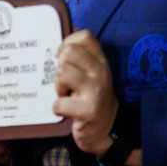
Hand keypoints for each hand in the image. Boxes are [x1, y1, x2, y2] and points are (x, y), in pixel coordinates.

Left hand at [52, 31, 120, 157]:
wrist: (108, 130)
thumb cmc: (93, 98)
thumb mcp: (92, 73)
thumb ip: (81, 55)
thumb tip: (64, 34)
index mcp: (101, 61)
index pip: (85, 36)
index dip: (67, 43)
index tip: (62, 57)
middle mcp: (100, 72)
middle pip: (69, 52)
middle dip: (59, 65)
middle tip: (65, 81)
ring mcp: (95, 91)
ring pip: (61, 73)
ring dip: (57, 86)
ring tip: (66, 95)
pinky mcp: (87, 110)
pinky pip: (59, 103)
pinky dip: (57, 108)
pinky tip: (66, 110)